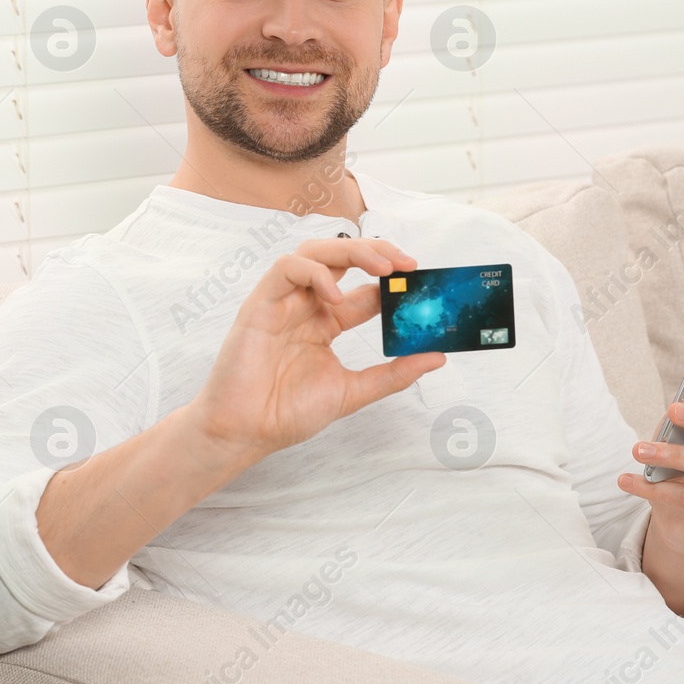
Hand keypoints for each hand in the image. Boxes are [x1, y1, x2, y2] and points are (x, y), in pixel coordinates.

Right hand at [186, 238, 446, 460]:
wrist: (247, 432)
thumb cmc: (287, 413)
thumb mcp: (353, 391)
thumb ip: (393, 374)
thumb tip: (437, 357)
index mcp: (327, 323)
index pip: (364, 289)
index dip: (392, 280)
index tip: (420, 282)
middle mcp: (306, 306)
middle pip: (341, 258)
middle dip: (376, 252)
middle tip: (406, 264)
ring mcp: (283, 302)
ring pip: (314, 252)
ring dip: (350, 251)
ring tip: (381, 267)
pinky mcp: (260, 305)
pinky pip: (286, 269)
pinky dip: (315, 273)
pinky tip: (336, 295)